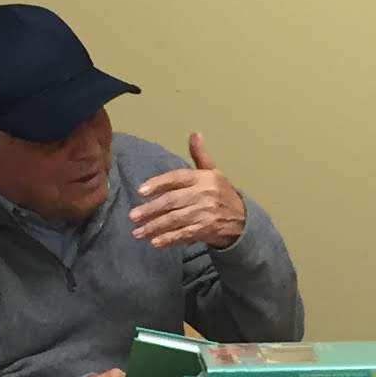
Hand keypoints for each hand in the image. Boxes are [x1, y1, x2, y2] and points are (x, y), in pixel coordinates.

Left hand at [130, 135, 246, 250]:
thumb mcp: (213, 172)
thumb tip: (195, 134)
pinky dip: (169, 239)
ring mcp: (205, 213)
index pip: (177, 178)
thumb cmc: (222, 193)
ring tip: (138, 232)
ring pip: (175, 220)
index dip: (158, 183)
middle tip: (133, 215)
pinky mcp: (206, 230)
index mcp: (203, 178)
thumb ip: (200, 155)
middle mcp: (204, 194)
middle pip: (172, 201)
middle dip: (151, 209)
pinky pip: (184, 234)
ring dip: (154, 227)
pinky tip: (155, 242)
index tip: (141, 190)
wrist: (242, 219)